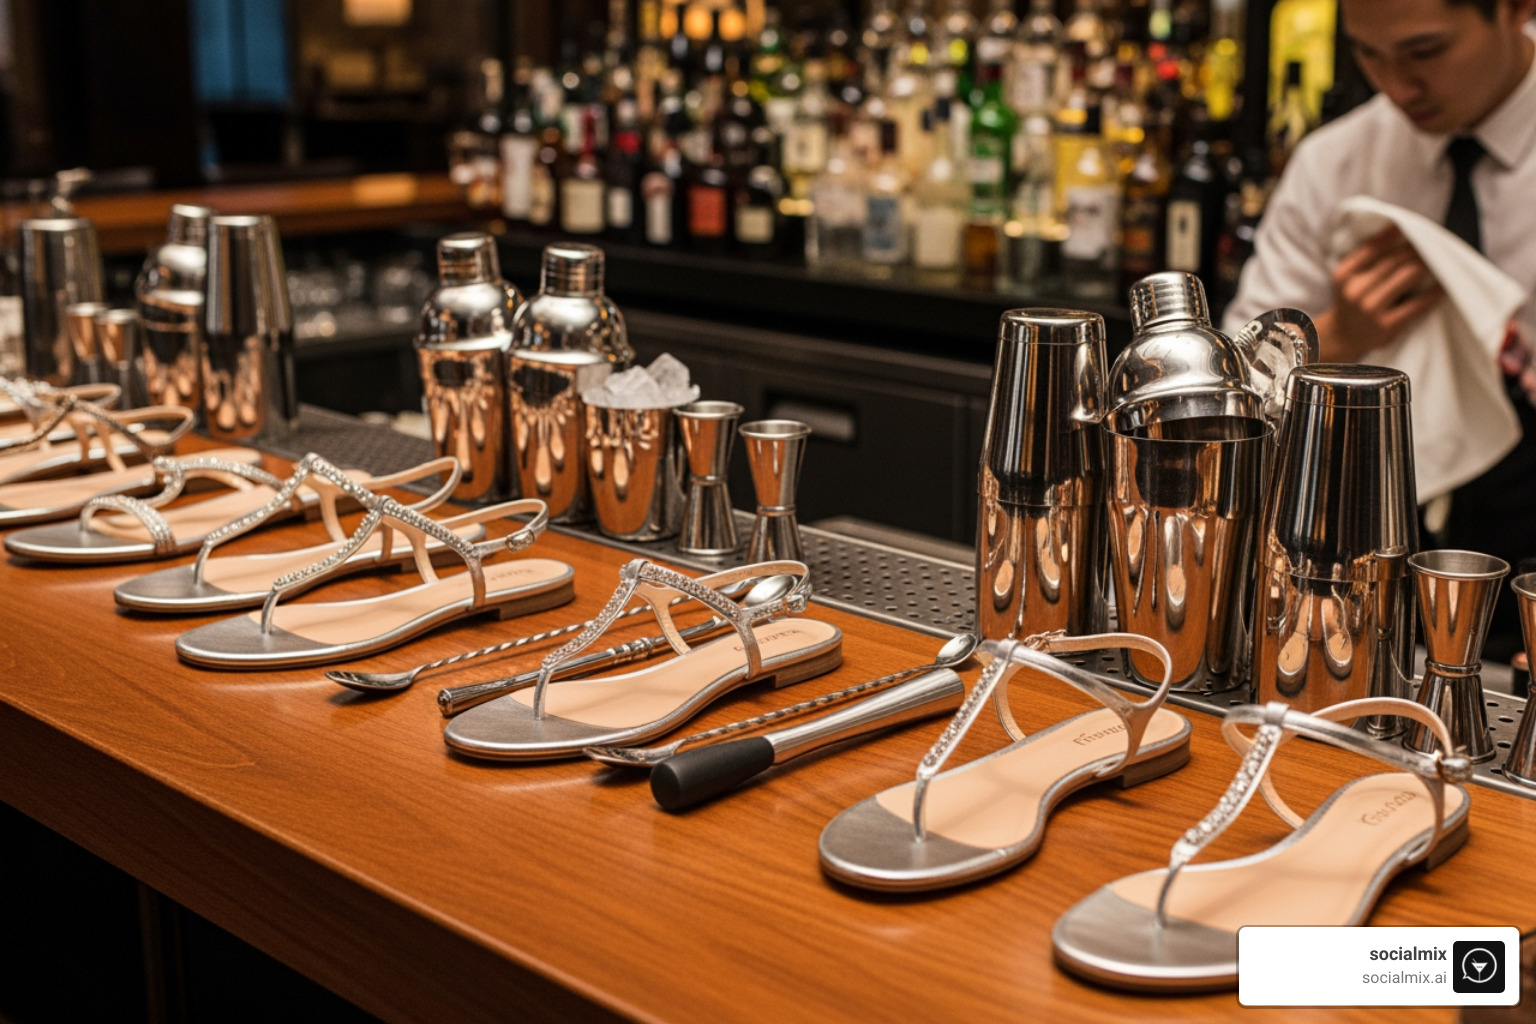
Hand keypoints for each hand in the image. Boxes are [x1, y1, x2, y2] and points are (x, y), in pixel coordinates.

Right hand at [1315, 225, 1444, 361]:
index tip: (1410, 226)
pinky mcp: (1387, 325)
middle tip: (1433, 242)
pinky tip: (1444, 286)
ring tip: (1439, 259)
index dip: (1394, 233)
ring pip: (1408, 274)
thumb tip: (1398, 230)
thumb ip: (1366, 258)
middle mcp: (1355, 290)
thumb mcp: (1349, 277)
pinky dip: (1435, 292)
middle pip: (1395, 258)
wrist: (1342, 337)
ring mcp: (1371, 308)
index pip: (1373, 246)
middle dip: (1417, 248)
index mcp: (1344, 274)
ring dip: (1428, 264)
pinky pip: (1418, 303)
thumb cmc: (1352, 301)